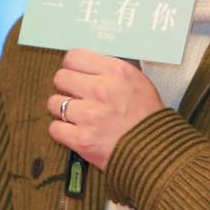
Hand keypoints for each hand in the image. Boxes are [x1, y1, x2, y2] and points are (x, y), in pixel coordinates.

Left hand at [46, 49, 163, 170]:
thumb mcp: (137, 81)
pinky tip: (74, 131)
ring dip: (62, 109)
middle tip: (76, 96)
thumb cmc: (147, 116)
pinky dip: (62, 131)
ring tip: (76, 115)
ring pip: (54, 103)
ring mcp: (89, 116)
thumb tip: (85, 67)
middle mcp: (101, 90)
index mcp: (116, 72)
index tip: (76, 74)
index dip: (72, 67)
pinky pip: (54, 128)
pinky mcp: (82, 139)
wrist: (155, 151)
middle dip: (66, 87)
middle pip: (60, 78)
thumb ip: (110, 71)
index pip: (74, 57)